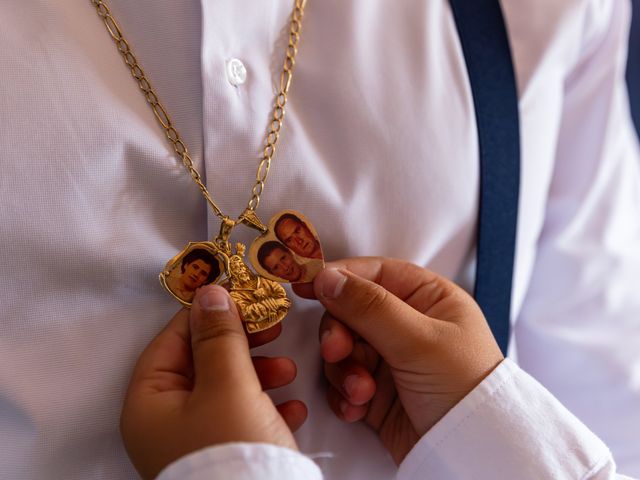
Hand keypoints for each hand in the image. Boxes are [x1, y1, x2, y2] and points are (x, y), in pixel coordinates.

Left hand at [121, 285, 306, 478]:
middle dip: (242, 345)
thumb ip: (219, 335)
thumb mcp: (227, 383)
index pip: (172, 339)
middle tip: (272, 327)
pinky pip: (241, 419)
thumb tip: (209, 291)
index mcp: (149, 401)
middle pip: (202, 363)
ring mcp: (193, 440)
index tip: (241, 297)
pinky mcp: (221, 454)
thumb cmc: (232, 448)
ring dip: (260, 374)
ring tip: (289, 371)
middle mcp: (164, 421)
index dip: (207, 314)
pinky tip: (293, 406)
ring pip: (226, 389)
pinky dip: (266, 407)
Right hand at [294, 257, 502, 463]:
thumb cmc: (463, 388)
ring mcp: (390, 358)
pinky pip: (343, 382)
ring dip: (344, 371)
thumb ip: (370, 307)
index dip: (340, 277)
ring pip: (343, 349)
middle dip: (339, 334)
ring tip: (362, 393)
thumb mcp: (418, 340)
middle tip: (337, 351)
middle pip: (350, 312)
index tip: (307, 286)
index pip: (375, 274)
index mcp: (427, 298)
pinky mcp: (378, 391)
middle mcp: (407, 324)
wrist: (472, 454)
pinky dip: (344, 394)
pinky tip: (358, 408)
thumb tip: (328, 277)